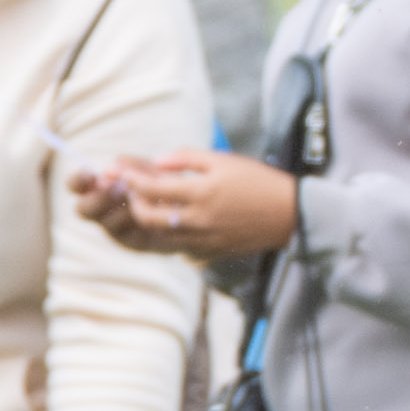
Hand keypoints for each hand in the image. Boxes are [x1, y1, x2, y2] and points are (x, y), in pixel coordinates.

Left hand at [73, 149, 298, 259]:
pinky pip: (173, 245)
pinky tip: (162, 219)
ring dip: (143, 220)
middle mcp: (197, 220)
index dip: (132, 180)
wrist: (288, 215)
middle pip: (147, 217)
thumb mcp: (223, 160)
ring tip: (141, 203)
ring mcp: (201, 240)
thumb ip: (186, 159)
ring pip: (156, 235)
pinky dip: (161, 233)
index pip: (152, 188)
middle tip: (128, 191)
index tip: (121, 172)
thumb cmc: (257, 181)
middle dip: (131, 203)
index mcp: (202, 193)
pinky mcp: (206, 252)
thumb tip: (156, 162)